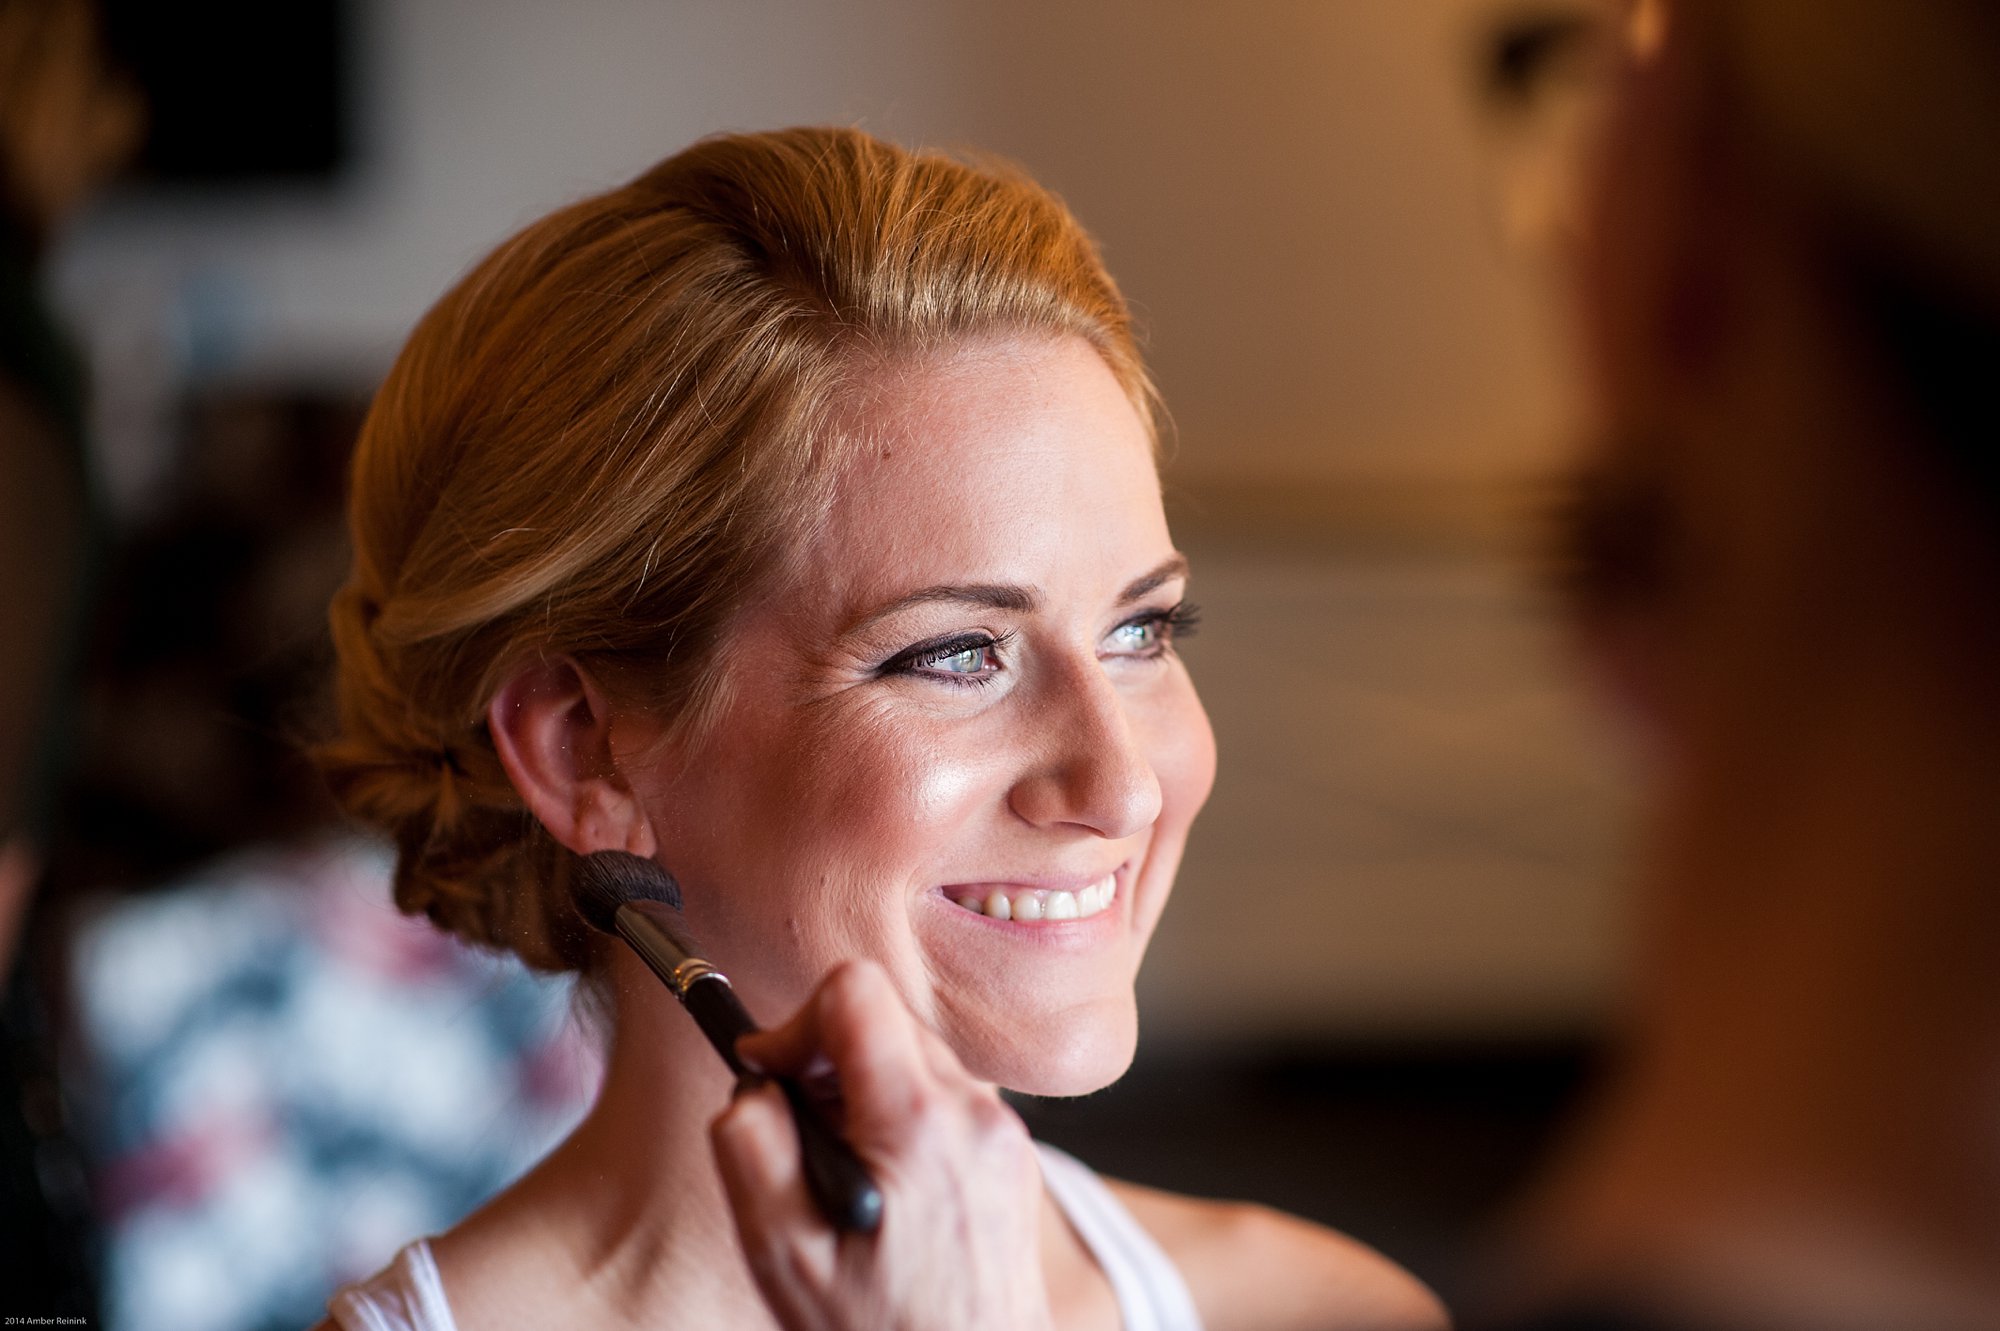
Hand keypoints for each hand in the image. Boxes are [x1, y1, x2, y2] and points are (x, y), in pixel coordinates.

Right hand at [711, 961, 1052, 1330]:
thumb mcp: (785, 1254)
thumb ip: (752, 1149)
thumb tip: (751, 1082)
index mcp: (918, 1125)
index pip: (856, 993)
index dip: (795, 1024)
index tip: (772, 1075)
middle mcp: (974, 1112)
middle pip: (883, 1019)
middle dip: (825, 1064)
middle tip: (802, 1137)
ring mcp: (1002, 1129)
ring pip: (913, 1055)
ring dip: (862, 1092)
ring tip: (845, 1172)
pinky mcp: (1011, 1148)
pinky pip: (944, 1094)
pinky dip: (901, 1116)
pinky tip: (887, 1186)